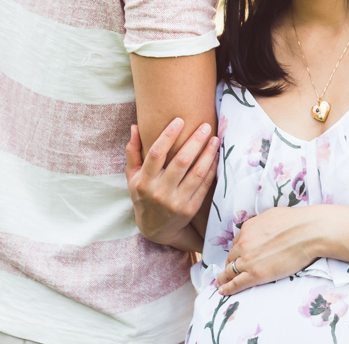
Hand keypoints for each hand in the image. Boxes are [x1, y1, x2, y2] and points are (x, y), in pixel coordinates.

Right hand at [126, 118, 219, 246]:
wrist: (155, 229)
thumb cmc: (143, 195)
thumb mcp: (132, 177)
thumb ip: (133, 152)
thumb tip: (135, 127)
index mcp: (144, 182)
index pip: (156, 154)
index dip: (168, 135)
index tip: (179, 120)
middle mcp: (160, 192)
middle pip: (181, 162)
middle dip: (195, 141)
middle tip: (205, 126)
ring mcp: (176, 202)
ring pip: (197, 173)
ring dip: (208, 153)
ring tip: (215, 139)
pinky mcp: (190, 208)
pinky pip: (205, 185)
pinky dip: (212, 168)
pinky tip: (216, 156)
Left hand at [216, 205, 347, 294]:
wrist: (309, 232)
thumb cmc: (297, 222)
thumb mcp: (272, 216)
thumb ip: (261, 224)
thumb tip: (261, 229)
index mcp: (248, 228)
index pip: (237, 242)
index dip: (237, 251)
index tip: (236, 257)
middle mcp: (244, 243)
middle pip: (231, 257)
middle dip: (229, 264)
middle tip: (227, 271)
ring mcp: (249, 259)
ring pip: (230, 271)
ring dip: (223, 278)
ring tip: (220, 283)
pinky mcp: (256, 274)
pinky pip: (236, 283)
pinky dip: (227, 288)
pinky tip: (222, 291)